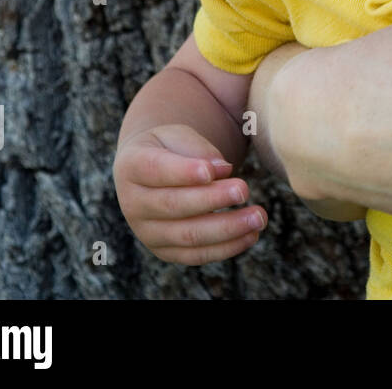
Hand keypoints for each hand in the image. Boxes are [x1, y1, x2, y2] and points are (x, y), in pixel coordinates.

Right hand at [113, 124, 265, 264]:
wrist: (153, 172)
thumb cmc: (172, 148)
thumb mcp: (180, 136)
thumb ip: (199, 148)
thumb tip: (222, 170)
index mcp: (133, 167)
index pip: (155, 170)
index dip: (183, 172)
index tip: (211, 171)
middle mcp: (133, 204)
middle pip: (173, 205)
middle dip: (212, 200)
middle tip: (244, 189)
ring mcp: (148, 232)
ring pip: (188, 236)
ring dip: (227, 229)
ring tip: (258, 217)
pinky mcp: (166, 251)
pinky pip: (197, 255)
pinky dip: (227, 248)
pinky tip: (251, 235)